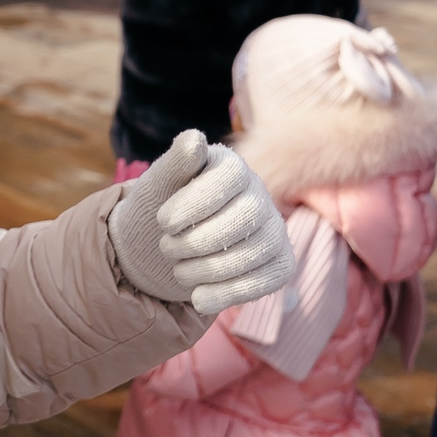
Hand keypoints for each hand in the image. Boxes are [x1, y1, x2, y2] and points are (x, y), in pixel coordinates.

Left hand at [106, 129, 292, 314]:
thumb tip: (194, 139)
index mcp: (230, 166)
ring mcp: (274, 229)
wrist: (163, 247)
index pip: (230, 176)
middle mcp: (259, 194)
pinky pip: (269, 279)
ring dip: (211, 269)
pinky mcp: (279, 261)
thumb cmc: (161, 209)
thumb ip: (174, 163)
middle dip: (201, 240)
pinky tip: (198, 298)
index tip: (163, 221)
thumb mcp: (157, 185)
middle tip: (167, 248)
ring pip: (259, 250)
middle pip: (248, 216)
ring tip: (178, 271)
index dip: (195, 202)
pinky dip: (230, 293)